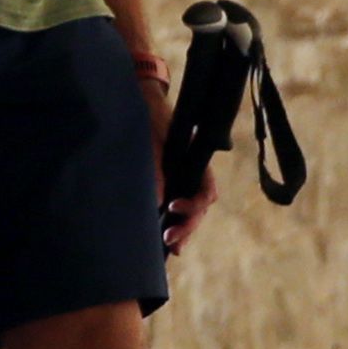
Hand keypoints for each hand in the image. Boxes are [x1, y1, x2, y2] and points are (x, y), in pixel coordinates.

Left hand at [133, 34, 208, 249]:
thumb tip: (158, 200)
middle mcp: (193, 173)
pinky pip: (177, 207)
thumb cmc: (150, 116)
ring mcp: (182, 180)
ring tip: (170, 247)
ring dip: (183, 229)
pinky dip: (175, 224)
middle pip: (200, 207)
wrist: (141, 102)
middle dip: (187, 226)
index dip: (193, 204)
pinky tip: (167, 242)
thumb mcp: (152, 138)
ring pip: (191, 211)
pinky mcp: (169, 183)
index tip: (171, 206)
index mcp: (197, 161)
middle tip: (169, 239)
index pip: (206, 191)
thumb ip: (156, 167)